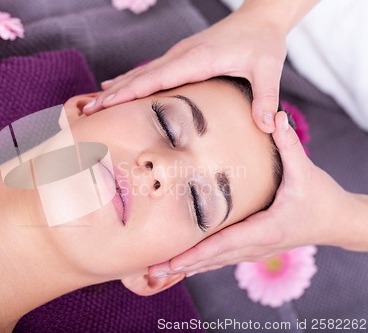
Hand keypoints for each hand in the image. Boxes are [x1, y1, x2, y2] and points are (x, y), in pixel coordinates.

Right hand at [84, 7, 287, 132]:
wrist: (260, 17)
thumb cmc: (263, 43)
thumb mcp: (269, 69)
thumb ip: (266, 98)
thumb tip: (269, 127)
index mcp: (197, 60)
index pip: (156, 78)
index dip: (129, 91)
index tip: (105, 103)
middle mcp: (181, 55)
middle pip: (139, 76)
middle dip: (113, 94)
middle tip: (87, 111)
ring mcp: (178, 55)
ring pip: (140, 73)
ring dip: (116, 88)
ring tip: (93, 103)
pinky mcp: (180, 56)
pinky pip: (149, 70)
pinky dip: (129, 80)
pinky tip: (115, 85)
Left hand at [149, 112, 353, 277]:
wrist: (337, 222)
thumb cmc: (320, 198)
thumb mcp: (306, 171)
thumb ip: (289, 144)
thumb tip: (275, 115)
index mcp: (264, 230)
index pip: (223, 245)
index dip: (195, 254)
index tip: (171, 262)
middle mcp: (254, 246)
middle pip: (211, 260)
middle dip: (181, 266)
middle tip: (149, 272)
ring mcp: (252, 251)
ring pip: (214, 263)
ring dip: (186, 268)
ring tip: (156, 273)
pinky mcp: (251, 248)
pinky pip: (220, 258)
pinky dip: (199, 263)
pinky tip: (181, 265)